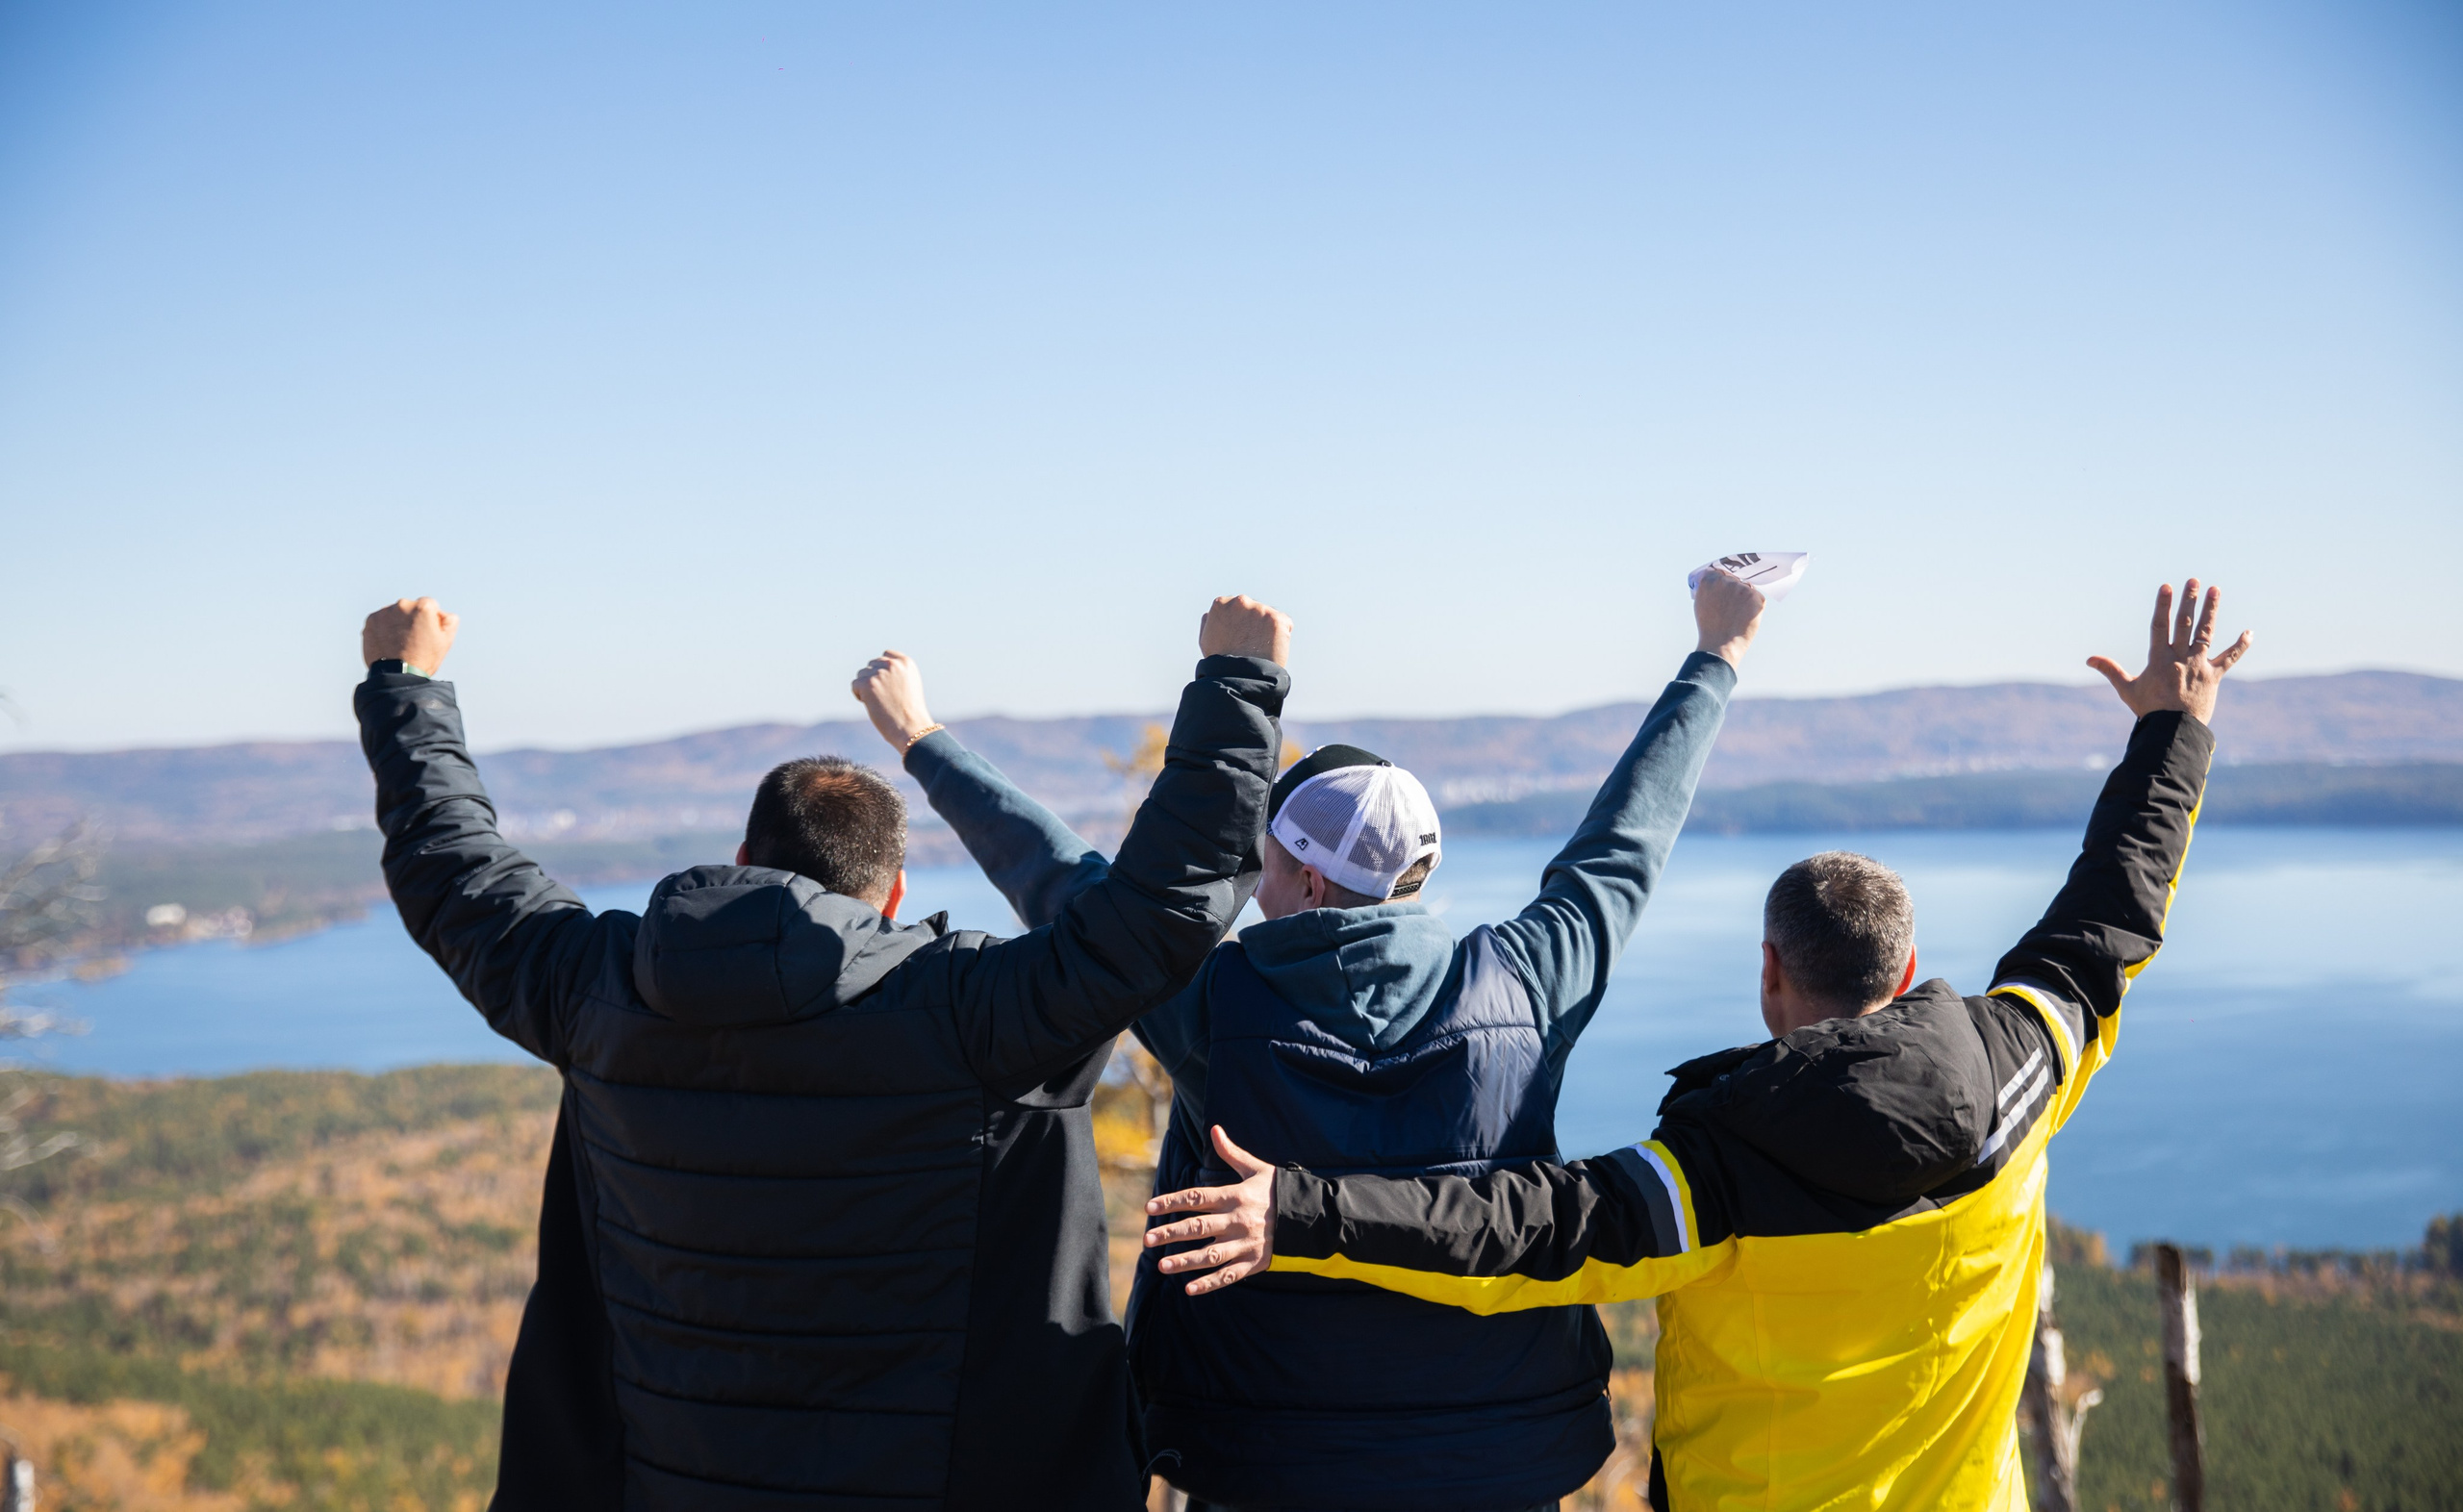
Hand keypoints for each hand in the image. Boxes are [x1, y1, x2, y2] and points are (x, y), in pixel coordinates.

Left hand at [362, 597, 458, 674]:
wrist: (397, 675)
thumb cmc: (423, 659)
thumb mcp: (446, 640)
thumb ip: (450, 620)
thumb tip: (441, 614)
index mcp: (423, 607)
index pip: (430, 605)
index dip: (430, 620)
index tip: (426, 634)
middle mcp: (403, 604)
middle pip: (411, 608)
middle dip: (412, 620)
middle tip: (412, 640)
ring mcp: (385, 612)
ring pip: (394, 614)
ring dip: (397, 623)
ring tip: (398, 643)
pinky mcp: (371, 620)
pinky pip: (380, 621)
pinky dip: (383, 629)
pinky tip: (388, 643)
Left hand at [852, 651, 937, 750]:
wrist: (911, 727)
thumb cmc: (911, 712)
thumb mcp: (909, 685)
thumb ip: (896, 673)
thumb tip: (876, 670)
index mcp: (906, 663)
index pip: (886, 655)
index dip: (882, 669)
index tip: (886, 684)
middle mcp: (893, 664)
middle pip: (872, 665)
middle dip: (874, 679)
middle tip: (884, 697)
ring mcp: (880, 673)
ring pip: (862, 674)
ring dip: (866, 687)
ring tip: (879, 702)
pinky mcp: (868, 683)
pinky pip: (855, 684)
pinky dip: (859, 695)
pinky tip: (871, 704)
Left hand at [1144, 1125, 1276, 1296]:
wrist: (1312, 1216)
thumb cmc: (1279, 1190)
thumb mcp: (1256, 1169)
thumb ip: (1231, 1153)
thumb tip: (1214, 1129)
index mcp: (1235, 1196)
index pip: (1196, 1198)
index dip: (1171, 1201)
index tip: (1149, 1207)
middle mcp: (1237, 1220)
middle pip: (1199, 1228)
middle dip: (1171, 1233)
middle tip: (1148, 1240)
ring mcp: (1245, 1244)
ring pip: (1211, 1255)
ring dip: (1186, 1261)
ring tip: (1162, 1266)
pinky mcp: (1254, 1262)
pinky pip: (1229, 1275)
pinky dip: (1210, 1284)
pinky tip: (1190, 1289)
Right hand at [1199, 596, 1291, 666]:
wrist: (1238, 677)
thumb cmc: (1220, 662)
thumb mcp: (1206, 638)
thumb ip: (1210, 620)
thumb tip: (1213, 612)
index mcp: (1221, 604)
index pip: (1237, 608)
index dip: (1240, 624)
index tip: (1238, 638)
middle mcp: (1241, 601)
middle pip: (1254, 609)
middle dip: (1255, 624)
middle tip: (1251, 644)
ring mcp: (1260, 609)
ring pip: (1270, 616)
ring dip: (1268, 629)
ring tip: (1260, 649)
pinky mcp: (1277, 619)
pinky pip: (1285, 624)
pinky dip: (1282, 636)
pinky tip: (1271, 648)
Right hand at [1693, 569, 1765, 668]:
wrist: (1721, 645)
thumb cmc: (1709, 628)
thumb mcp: (1700, 603)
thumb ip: (1708, 589)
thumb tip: (1718, 582)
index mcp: (1709, 580)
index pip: (1717, 571)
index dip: (1719, 581)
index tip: (1720, 589)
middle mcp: (1726, 580)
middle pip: (1732, 578)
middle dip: (1731, 589)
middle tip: (1729, 606)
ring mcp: (1742, 588)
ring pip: (1745, 587)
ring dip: (1742, 597)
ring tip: (1735, 615)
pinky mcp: (1756, 597)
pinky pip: (1757, 597)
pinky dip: (1753, 606)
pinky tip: (1744, 617)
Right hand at [2087, 580, 2252, 724]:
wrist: (2174, 730)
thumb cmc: (2149, 710)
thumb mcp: (2127, 689)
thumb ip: (2110, 670)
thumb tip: (2089, 659)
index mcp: (2159, 659)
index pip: (2160, 626)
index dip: (2163, 605)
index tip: (2167, 587)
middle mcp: (2180, 658)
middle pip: (2185, 624)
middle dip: (2188, 601)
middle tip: (2193, 580)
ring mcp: (2198, 665)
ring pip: (2206, 633)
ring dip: (2211, 610)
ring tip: (2214, 589)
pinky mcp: (2213, 676)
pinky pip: (2229, 658)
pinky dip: (2240, 645)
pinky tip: (2249, 632)